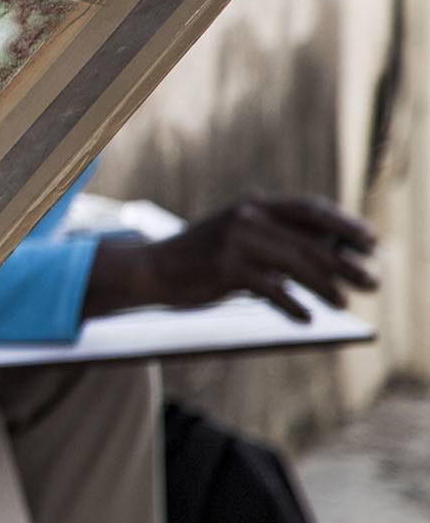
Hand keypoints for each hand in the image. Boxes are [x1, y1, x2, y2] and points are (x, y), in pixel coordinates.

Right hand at [87, 194, 375, 322]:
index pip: (310, 209)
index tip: (371, 242)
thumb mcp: (240, 238)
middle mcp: (247, 217)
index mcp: (254, 204)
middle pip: (310, 241)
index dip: (344, 224)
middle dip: (346, 264)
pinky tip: (306, 318)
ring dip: (326, 287)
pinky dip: (292, 306)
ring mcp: (235, 241)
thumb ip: (278, 240)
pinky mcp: (224, 268)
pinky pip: (270, 288)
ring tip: (344, 304)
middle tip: (372, 282)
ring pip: (296, 265)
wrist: (150, 268)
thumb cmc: (201, 259)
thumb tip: (332, 254)